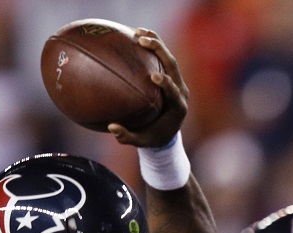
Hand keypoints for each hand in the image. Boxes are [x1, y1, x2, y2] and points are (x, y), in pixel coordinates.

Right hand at [108, 29, 188, 146]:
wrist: (169, 132)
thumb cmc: (154, 138)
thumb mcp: (142, 141)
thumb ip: (128, 137)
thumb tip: (111, 128)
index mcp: (178, 107)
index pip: (174, 92)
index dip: (167, 83)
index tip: (154, 76)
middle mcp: (181, 91)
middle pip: (173, 66)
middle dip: (160, 52)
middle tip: (143, 42)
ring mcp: (177, 81)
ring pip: (169, 58)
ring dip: (156, 42)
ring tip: (137, 31)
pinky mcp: (171, 76)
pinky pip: (162, 57)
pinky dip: (151, 45)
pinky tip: (134, 33)